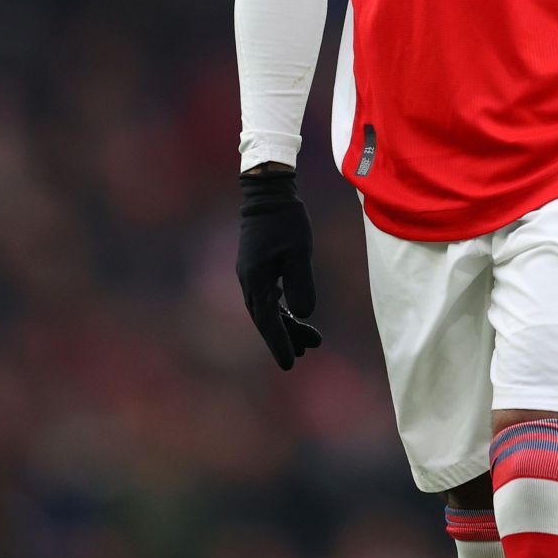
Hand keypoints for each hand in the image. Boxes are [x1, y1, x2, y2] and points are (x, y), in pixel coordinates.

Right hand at [237, 167, 321, 369]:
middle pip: (265, 319)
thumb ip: (301, 282)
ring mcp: (249, 274)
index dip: (279, 343)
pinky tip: (294, 314)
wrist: (267, 193)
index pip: (268, 320)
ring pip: (266, 309)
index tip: (290, 364)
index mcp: (257, 279)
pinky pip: (266, 297)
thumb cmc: (286, 219)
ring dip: (285, 325)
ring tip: (309, 340)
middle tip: (305, 353)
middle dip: (284, 338)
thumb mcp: (299, 251)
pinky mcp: (255, 267)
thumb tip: (303, 313)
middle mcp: (248, 280)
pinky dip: (280, 310)